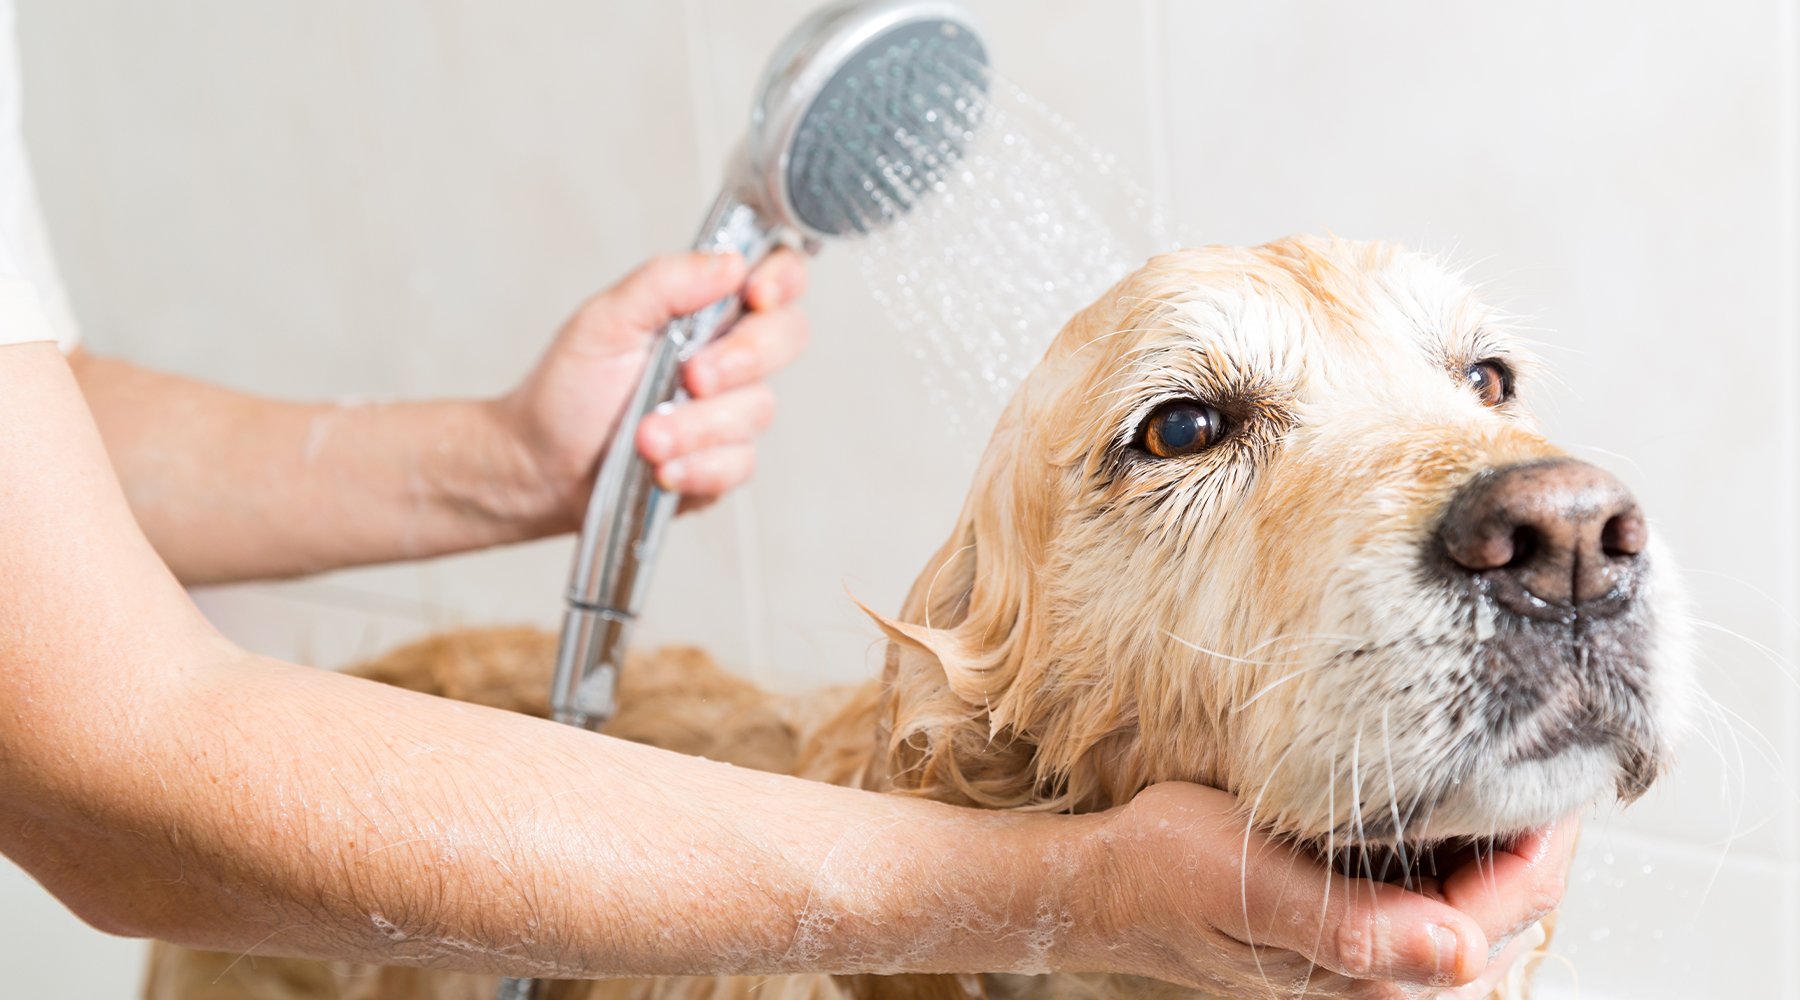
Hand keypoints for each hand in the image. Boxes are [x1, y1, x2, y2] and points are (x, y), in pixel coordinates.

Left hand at [495, 249, 808, 527]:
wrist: (540, 464)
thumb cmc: (569, 389)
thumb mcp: (604, 320)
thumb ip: (665, 283)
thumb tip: (730, 263)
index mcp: (705, 309)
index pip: (776, 276)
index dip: (782, 279)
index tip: (754, 294)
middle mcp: (729, 355)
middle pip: (787, 337)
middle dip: (741, 359)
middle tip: (691, 376)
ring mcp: (729, 411)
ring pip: (758, 409)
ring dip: (698, 426)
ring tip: (645, 437)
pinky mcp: (723, 463)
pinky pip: (739, 463)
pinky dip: (698, 467)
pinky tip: (661, 468)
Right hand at [1073, 783, 1576, 998]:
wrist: (1105, 884)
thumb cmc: (1164, 879)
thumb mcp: (1251, 885)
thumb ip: (1356, 929)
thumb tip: (1460, 956)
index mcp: (1376, 973)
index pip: (1512, 902)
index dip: (1549, 829)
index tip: (1567, 751)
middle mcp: (1389, 972)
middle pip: (1511, 899)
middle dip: (1537, 822)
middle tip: (1554, 731)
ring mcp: (1376, 948)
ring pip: (1481, 888)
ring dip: (1502, 825)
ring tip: (1516, 746)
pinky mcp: (1358, 920)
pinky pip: (1440, 880)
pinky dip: (1460, 831)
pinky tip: (1451, 785)